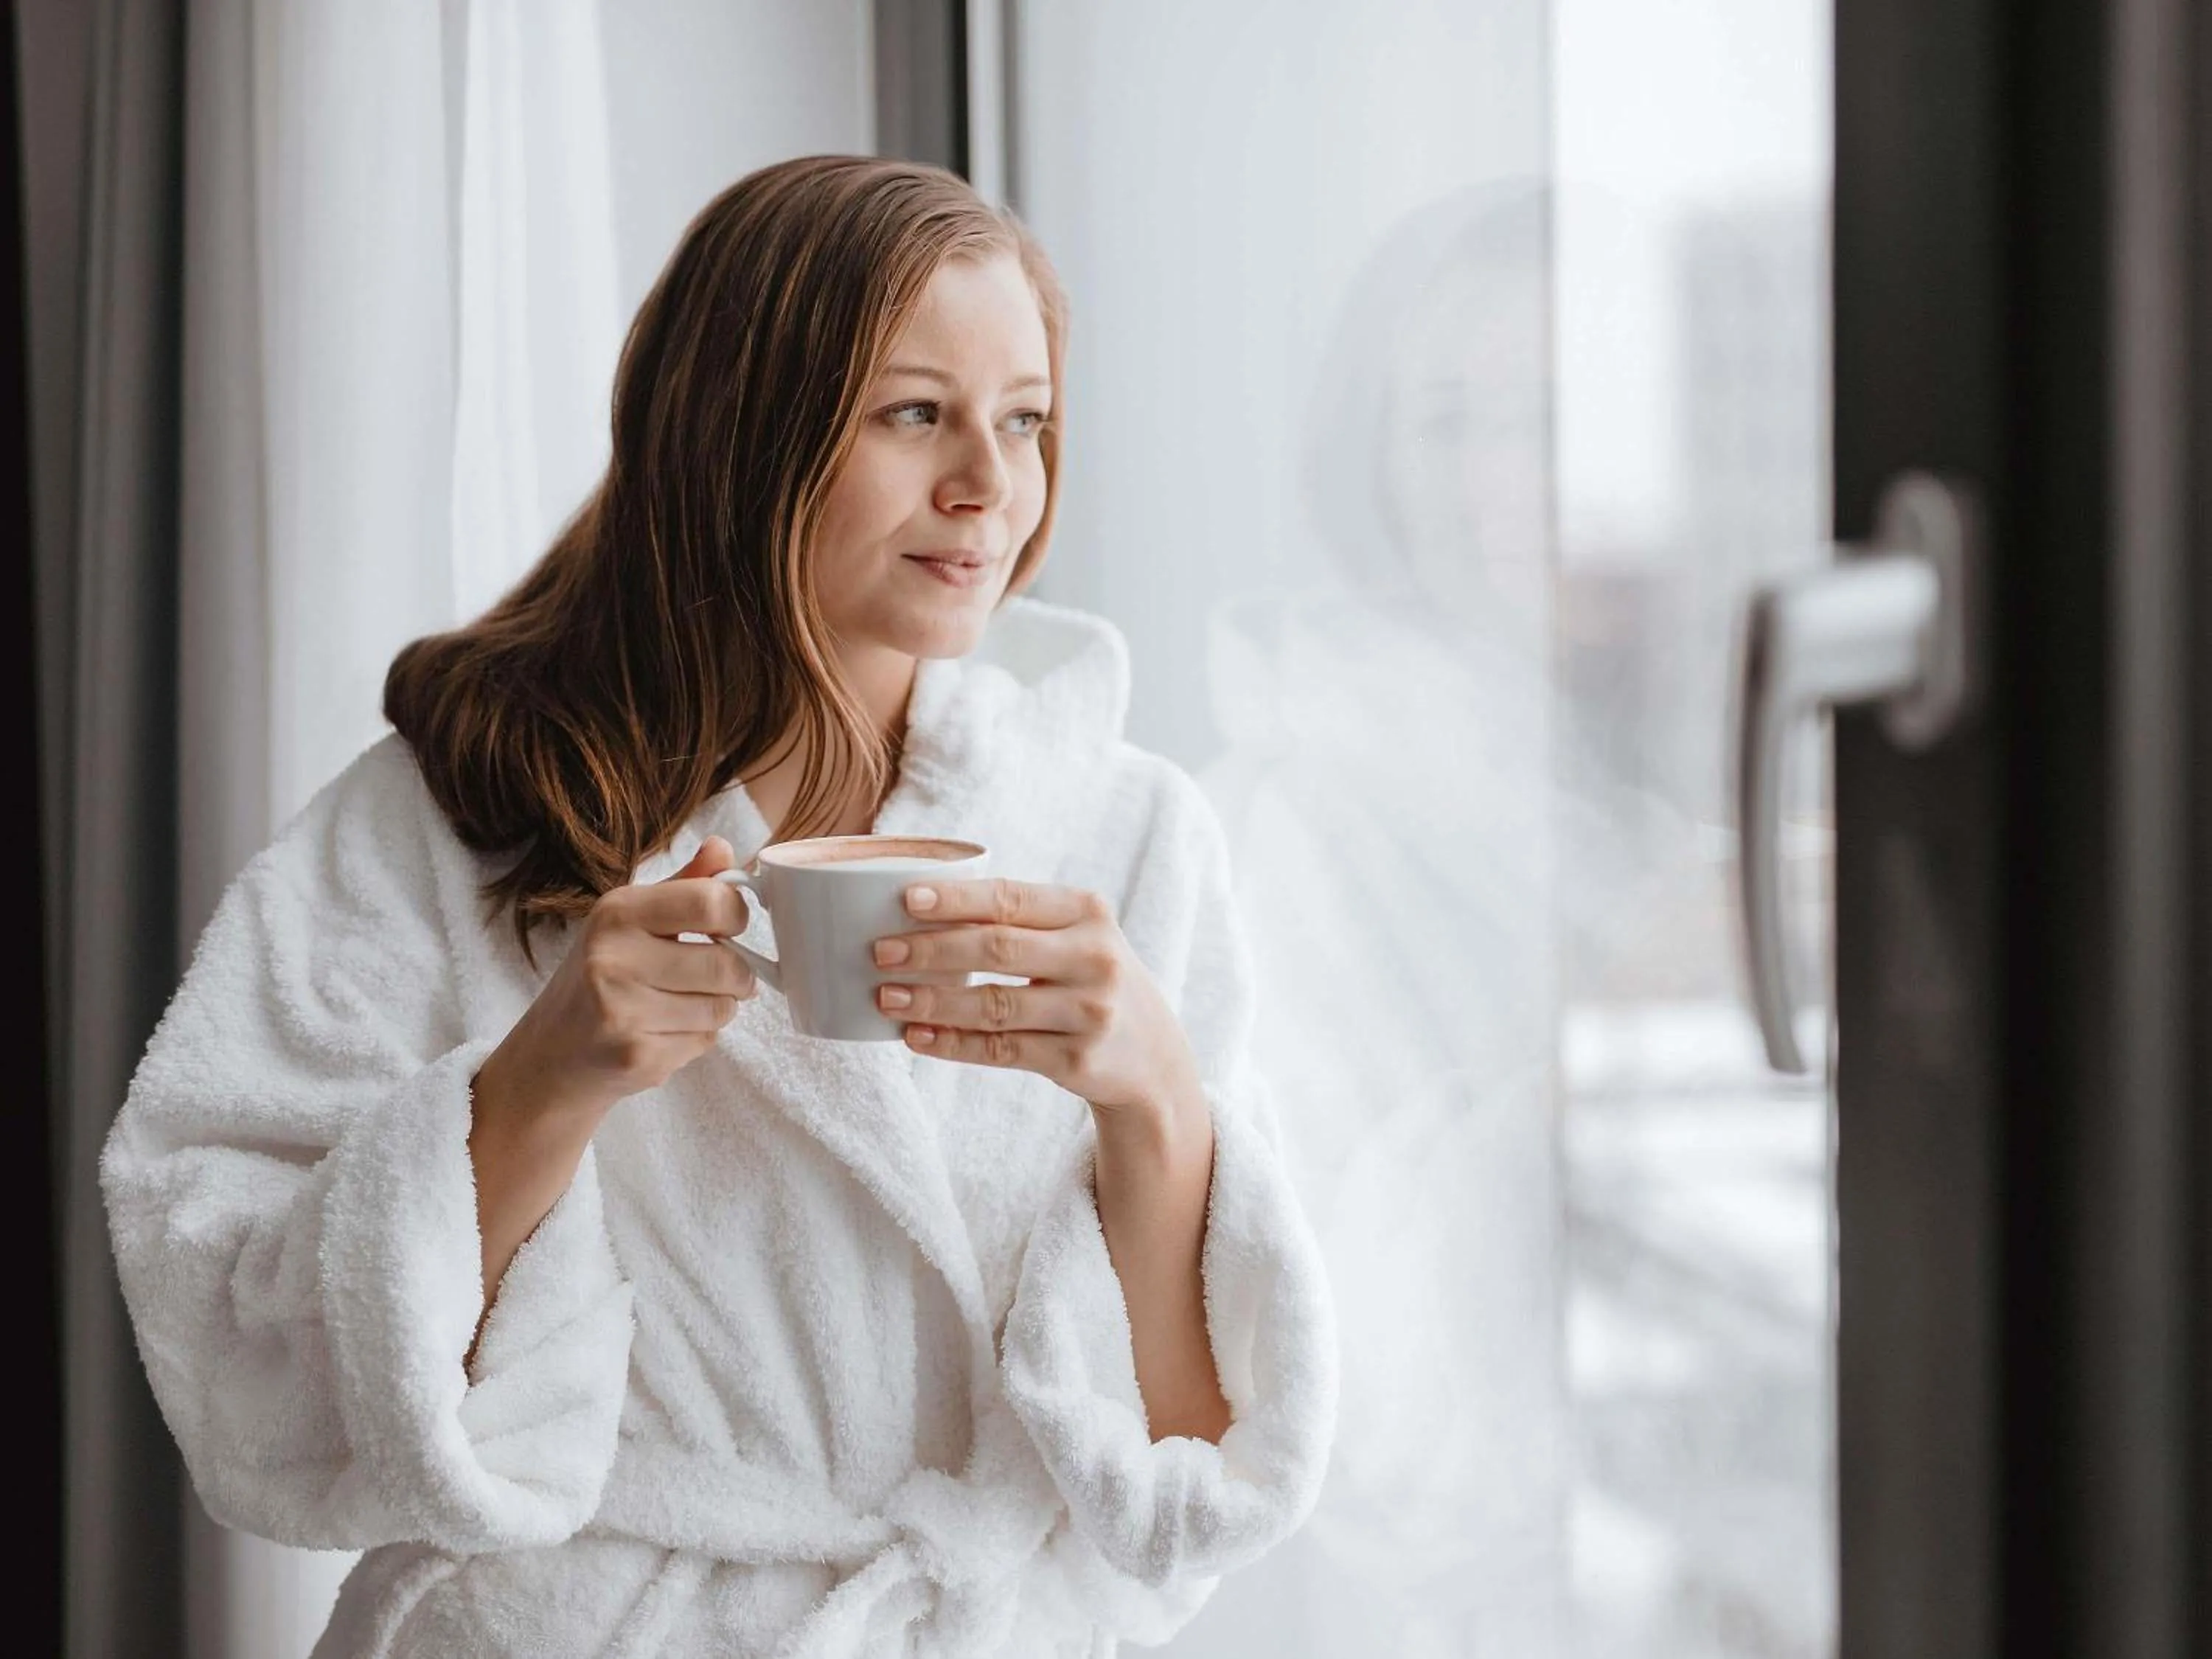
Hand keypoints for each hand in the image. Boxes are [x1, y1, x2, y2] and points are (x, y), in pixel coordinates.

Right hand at [478, 835, 758, 1124]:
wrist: (549, 1053)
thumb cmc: (598, 978)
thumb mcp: (630, 920)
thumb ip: (683, 885)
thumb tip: (723, 848)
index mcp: (617, 912)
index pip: (710, 902)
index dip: (736, 915)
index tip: (728, 927)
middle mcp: (613, 958)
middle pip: (726, 963)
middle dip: (737, 974)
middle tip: (720, 976)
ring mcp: (622, 1011)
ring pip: (722, 1007)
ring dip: (719, 1007)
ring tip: (685, 1004)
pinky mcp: (636, 1056)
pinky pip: (706, 1040)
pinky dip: (698, 1037)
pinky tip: (664, 1031)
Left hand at [871, 878, 1203, 1128]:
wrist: (1152, 1055)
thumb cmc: (1090, 979)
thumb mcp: (1077, 936)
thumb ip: (1019, 920)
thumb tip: (918, 910)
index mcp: (1088, 913)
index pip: (1011, 898)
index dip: (956, 899)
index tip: (906, 899)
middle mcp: (1094, 958)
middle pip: (997, 949)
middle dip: (931, 950)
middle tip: (880, 952)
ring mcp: (1089, 1012)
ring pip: (993, 1005)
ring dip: (932, 1001)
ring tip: (886, 998)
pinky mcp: (1077, 1061)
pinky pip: (1000, 1051)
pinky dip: (953, 1044)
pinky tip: (917, 1038)